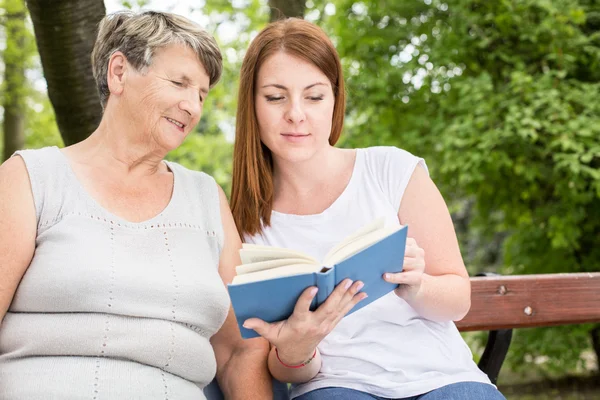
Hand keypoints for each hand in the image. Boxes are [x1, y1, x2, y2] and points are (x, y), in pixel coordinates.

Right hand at [242, 279, 366, 364]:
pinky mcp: (331, 325)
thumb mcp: (271, 334)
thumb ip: (260, 326)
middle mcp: (314, 324)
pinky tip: (362, 294)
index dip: (306, 299)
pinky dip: (353, 303)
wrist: (297, 356)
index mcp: (299, 324)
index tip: (312, 287)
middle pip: (328, 308)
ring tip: (359, 284)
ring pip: (339, 309)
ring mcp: (325, 326)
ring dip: (350, 296)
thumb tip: (246, 320)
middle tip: (347, 281)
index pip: (302, 310)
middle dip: (338, 294)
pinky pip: (343, 313)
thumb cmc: (283, 340)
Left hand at [383, 237, 424, 300]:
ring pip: (404, 263)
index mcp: (412, 244)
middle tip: (378, 254)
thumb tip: (376, 248)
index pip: (401, 239)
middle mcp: (418, 252)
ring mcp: (420, 265)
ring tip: (379, 266)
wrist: (410, 288)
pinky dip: (394, 277)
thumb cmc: (399, 270)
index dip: (390, 241)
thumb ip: (390, 252)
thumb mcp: (396, 259)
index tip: (379, 242)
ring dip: (391, 265)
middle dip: (391, 253)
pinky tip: (385, 277)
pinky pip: (404, 276)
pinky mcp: (418, 278)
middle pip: (404, 250)